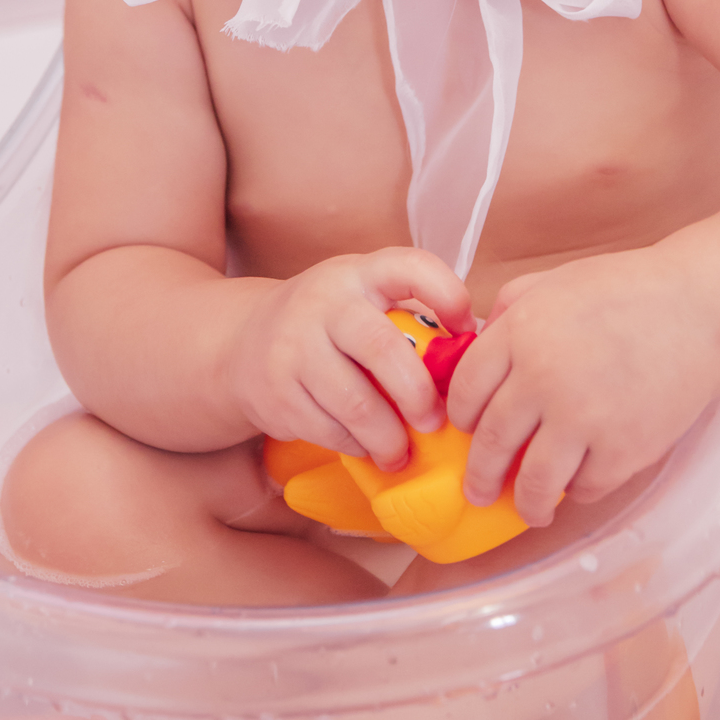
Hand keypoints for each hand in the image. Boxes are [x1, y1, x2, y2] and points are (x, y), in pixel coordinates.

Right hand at [228, 249, 473, 471]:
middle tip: (436, 421)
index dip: (447, 295)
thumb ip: (411, 318)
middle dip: (418, 394)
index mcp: (359, 274)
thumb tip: (478, 352)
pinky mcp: (276, 392)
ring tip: (402, 452)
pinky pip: (329, 430)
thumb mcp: (363, 301)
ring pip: (356, 403)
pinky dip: (355, 445)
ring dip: (388, 437)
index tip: (466, 331)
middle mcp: (325, 303)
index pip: (410, 267)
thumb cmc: (327, 325)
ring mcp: (294, 347)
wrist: (240, 342)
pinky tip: (364, 446)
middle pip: (383, 349)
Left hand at [447, 250, 719, 526]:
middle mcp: (543, 378)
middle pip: (491, 443)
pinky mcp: (623, 450)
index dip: (459, 416)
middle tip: (477, 489)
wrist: (700, 310)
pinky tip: (578, 483)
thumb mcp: (554, 282)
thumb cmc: (628, 291)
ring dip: (524, 503)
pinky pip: (585, 488)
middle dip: (479, 475)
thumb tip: (477, 347)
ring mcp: (583, 418)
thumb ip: (509, 310)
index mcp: (521, 333)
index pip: (465, 390)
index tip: (465, 429)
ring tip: (526, 508)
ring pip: (533, 482)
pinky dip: (578, 491)